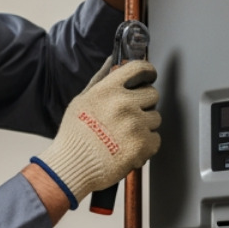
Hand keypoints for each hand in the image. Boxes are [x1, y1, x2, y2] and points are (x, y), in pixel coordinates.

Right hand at [33, 61, 160, 205]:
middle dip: (144, 104)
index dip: (148, 71)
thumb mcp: (81, 101)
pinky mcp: (143, 145)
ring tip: (124, 135)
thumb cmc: (74, 136)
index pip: (138, 68)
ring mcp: (135, 124)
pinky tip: (128, 148)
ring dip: (145, 126)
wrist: (72, 166)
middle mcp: (123, 104)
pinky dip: (146, 145)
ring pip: (156, 118)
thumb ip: (100, 79)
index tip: (149, 76)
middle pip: (153, 94)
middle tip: (129, 116)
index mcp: (108, 90)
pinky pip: (156, 139)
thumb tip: (112, 61)